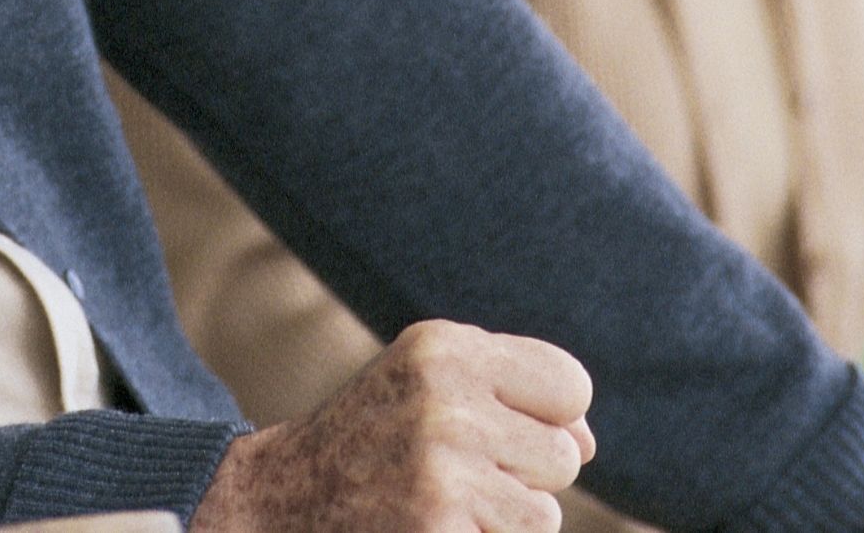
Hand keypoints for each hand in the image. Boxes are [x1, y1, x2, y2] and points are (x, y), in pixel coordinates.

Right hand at [190, 320, 595, 532]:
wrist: (277, 502)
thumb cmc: (369, 440)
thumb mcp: (426, 382)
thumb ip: (511, 392)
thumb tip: (587, 443)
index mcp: (445, 348)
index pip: (569, 387)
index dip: (550, 420)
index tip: (502, 432)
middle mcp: (445, 398)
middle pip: (563, 457)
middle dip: (521, 477)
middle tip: (451, 475)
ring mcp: (441, 468)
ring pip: (543, 514)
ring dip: (500, 523)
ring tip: (437, 505)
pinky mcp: (437, 526)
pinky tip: (428, 529)